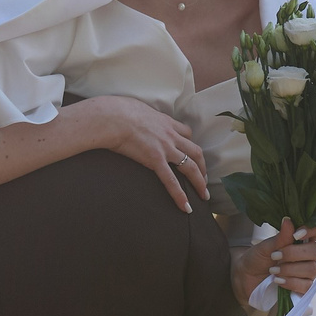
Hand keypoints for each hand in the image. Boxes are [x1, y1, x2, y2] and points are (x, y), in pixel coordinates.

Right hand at [66, 95, 208, 210]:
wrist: (112, 117)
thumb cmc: (116, 111)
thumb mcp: (135, 109)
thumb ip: (140, 116)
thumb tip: (131, 118)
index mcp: (165, 121)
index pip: (186, 132)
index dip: (190, 144)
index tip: (190, 153)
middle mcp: (170, 134)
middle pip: (195, 151)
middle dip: (202, 166)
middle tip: (204, 179)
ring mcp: (165, 147)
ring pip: (190, 166)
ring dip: (199, 181)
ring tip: (203, 195)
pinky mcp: (155, 159)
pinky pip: (171, 181)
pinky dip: (180, 195)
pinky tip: (186, 207)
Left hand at [233, 221, 315, 309]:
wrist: (247, 278)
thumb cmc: (257, 259)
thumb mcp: (265, 247)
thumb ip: (280, 237)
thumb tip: (288, 220)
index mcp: (300, 240)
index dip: (312, 230)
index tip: (296, 234)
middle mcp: (307, 255)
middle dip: (294, 253)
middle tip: (275, 256)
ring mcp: (307, 272)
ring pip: (312, 269)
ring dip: (290, 269)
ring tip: (273, 270)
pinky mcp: (303, 288)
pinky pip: (306, 286)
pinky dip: (291, 282)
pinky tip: (278, 281)